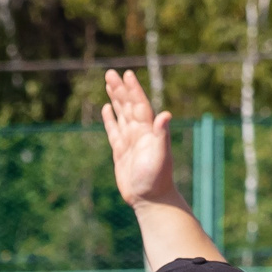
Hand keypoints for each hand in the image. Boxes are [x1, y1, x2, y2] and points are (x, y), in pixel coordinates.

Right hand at [101, 69, 179, 208]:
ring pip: (121, 114)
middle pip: (128, 105)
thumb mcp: (161, 155)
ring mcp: (130, 141)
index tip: (127, 74)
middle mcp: (139, 132)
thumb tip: (165, 115)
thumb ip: (162, 134)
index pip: (139, 104)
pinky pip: (114, 130)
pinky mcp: (120, 152)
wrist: (151, 198)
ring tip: (108, 84)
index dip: (133, 89)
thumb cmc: (157, 178)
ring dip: (115, 99)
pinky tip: (106, 108)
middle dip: (119, 89)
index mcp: (148, 130)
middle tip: (110, 73)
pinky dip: (110, 118)